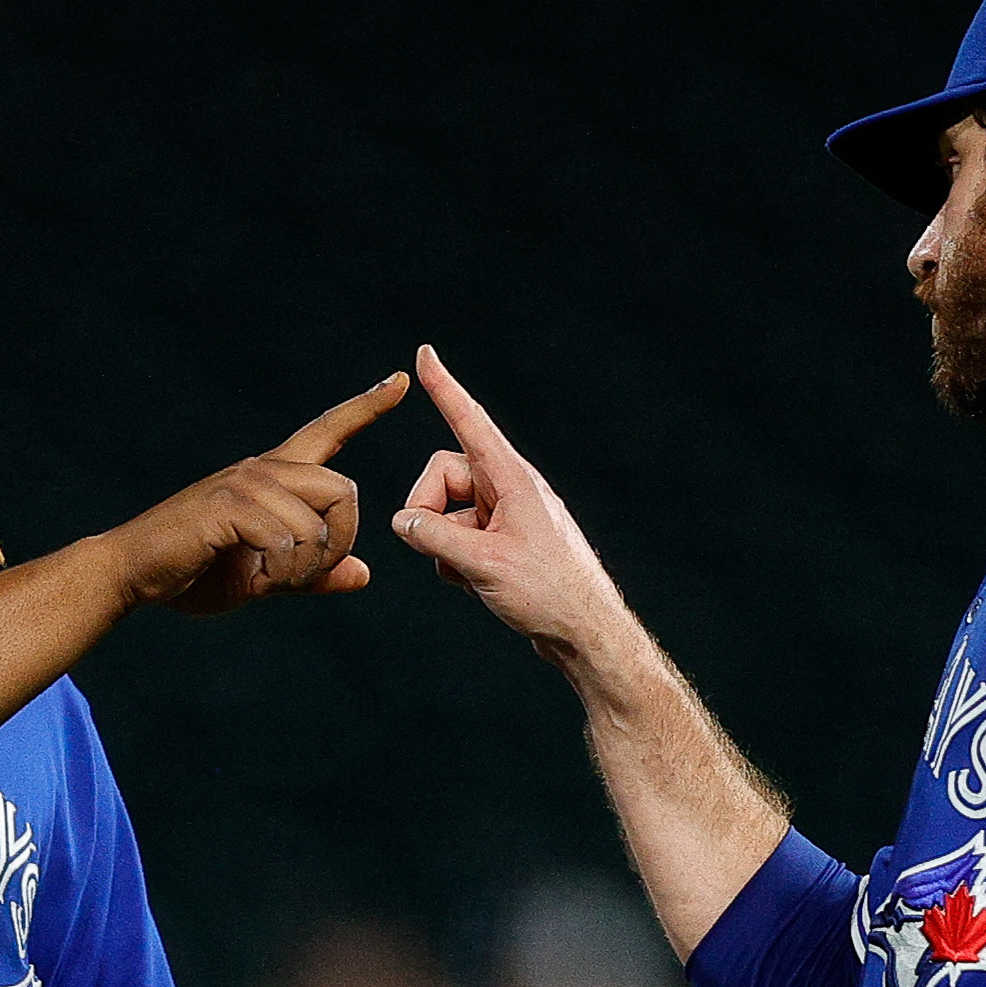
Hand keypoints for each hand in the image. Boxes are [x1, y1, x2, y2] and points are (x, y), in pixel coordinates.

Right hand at [105, 376, 406, 615]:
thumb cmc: (196, 572)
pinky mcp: (226, 506)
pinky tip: (257, 577)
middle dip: (342, 540)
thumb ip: (312, 574)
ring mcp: (244, 483)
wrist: (133, 574)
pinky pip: (286, 538)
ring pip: (318, 520)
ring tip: (274, 580)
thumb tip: (363, 574)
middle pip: (343, 488)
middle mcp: (263, 469)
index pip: (328, 430)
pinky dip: (283, 570)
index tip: (400, 381)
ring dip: (307, 565)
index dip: (366, 407)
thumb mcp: (265, 577)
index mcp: (275, 477)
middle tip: (312, 573)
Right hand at [389, 345, 632, 664]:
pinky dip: (455, 559)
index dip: (445, 388)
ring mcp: (506, 515)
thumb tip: (401, 521)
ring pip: (446, 511)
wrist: (584, 633)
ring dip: (442, 543)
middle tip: (432, 547)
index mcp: (512, 479)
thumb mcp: (482, 564)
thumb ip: (434, 536)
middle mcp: (509, 489)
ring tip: (469, 574)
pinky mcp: (503, 541)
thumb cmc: (547, 593)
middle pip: (443, 475)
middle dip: (427, 508)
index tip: (426, 354)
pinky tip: (476, 584)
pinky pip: (459, 537)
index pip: (471, 421)